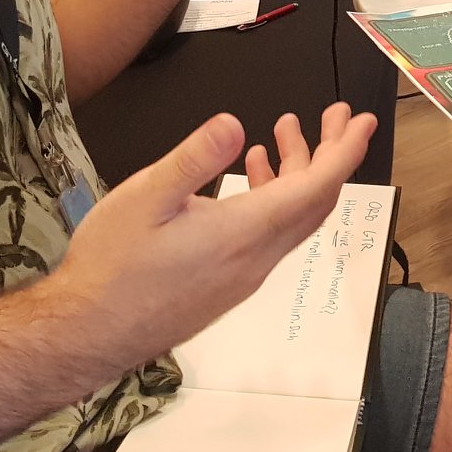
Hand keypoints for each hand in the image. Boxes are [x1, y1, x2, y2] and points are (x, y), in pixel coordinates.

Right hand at [53, 106, 377, 371]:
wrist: (86, 335)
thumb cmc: (111, 266)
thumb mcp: (145, 198)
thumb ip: (194, 159)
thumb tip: (234, 123)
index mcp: (244, 233)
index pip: (317, 189)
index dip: (345, 152)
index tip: (364, 121)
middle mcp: (256, 258)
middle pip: (314, 203)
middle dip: (331, 155)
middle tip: (336, 115)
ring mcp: (244, 275)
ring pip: (291, 219)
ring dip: (298, 173)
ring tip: (283, 130)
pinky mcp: (227, 284)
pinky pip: (270, 235)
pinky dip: (274, 197)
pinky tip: (248, 173)